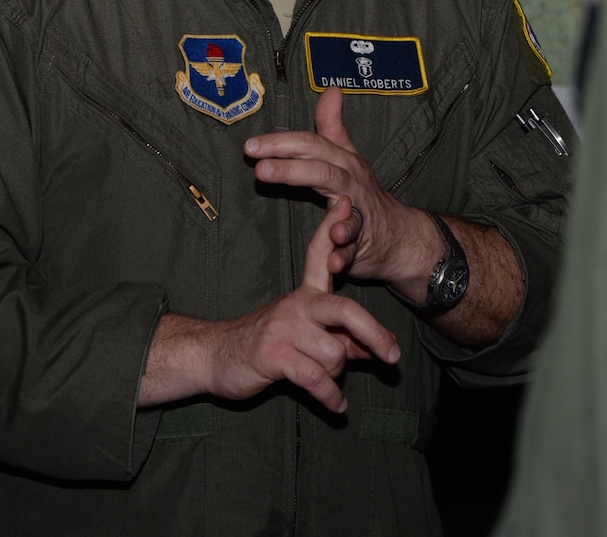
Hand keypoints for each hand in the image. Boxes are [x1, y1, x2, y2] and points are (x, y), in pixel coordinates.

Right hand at [139, 197, 399, 412]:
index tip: (348, 200)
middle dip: (374, 335)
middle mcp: (296, 306)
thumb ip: (339, 338)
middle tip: (393, 357)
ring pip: (335, 354)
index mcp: (304, 295)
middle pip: (346, 311)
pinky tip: (336, 406)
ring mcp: (284, 329)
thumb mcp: (302, 336)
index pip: (319, 254)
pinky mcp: (274, 355)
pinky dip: (330, 397)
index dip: (333, 227)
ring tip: (328, 384)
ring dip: (338, 376)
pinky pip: (316, 379)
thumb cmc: (263, 345)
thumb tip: (375, 351)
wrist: (214, 356)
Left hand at [244, 86, 431, 291]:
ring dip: (332, 215)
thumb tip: (330, 88)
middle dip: (292, 169)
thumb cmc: (364, 193)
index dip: (282, 143)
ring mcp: (360, 214)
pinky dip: (344, 255)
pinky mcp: (363, 245)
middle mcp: (352, 184)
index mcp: (343, 161)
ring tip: (316, 222)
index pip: (312, 145)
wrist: (398, 236)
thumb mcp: (348, 156)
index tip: (251, 146)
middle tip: (260, 170)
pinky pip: (354, 250)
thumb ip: (333, 125)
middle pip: (323, 171)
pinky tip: (332, 261)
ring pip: (346, 211)